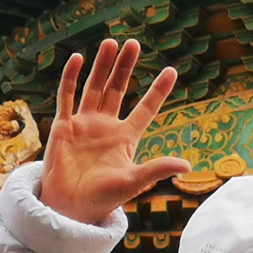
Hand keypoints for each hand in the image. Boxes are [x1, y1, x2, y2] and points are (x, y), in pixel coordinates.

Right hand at [37, 39, 192, 224]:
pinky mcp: (63, 126)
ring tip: (111, 42)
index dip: (158, 90)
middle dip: (125, 67)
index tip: (172, 70)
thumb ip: (157, 169)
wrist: (69, 209)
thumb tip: (189, 165)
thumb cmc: (102, 199)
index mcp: (126, 137)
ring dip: (102, 66)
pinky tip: (77, 58)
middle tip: (133, 43)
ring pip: (94, 88)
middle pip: (118, 89)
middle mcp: (105, 126)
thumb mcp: (134, 182)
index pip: (146, 108)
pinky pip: (67, 97)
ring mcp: (84, 124)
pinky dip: (71, 78)